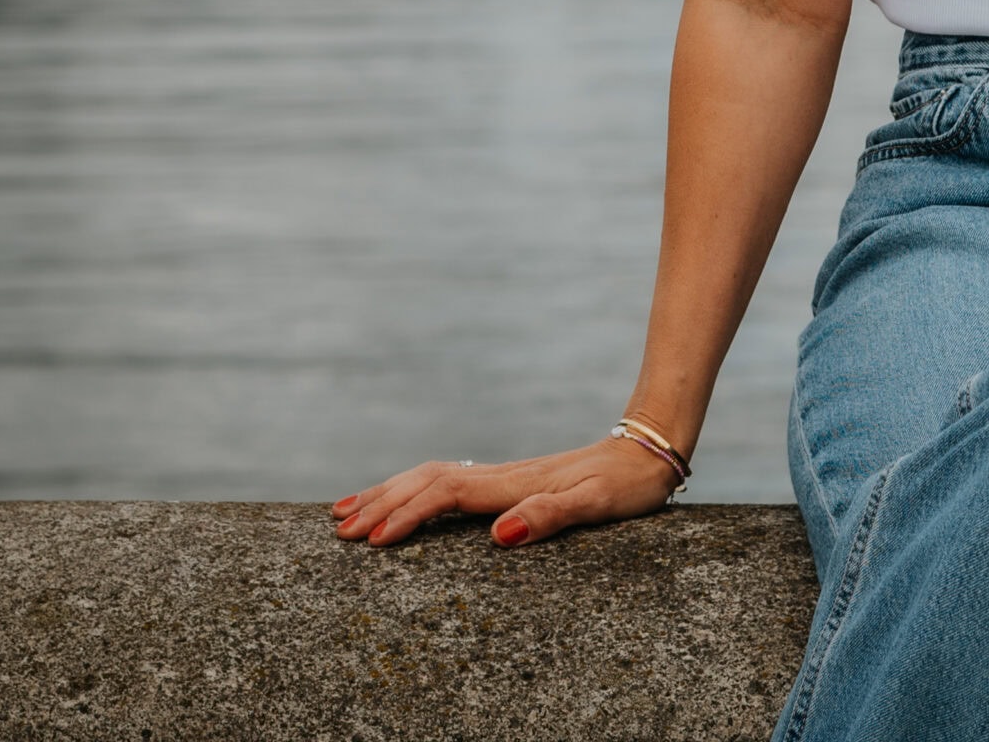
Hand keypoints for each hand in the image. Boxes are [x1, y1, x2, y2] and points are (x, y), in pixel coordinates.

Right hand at [331, 434, 681, 547]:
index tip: (374, 539)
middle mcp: (502, 476)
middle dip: (382, 501)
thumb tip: (498, 536)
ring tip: (347, 510)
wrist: (649, 448)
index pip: (447, 494)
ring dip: (389, 492)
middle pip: (427, 481)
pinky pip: (449, 483)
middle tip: (339, 528)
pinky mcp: (510, 482)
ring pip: (433, 477)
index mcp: (515, 484)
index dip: (409, 514)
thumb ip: (550, 517)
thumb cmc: (627, 484)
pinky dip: (414, 490)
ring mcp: (504, 477)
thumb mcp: (598, 504)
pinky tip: (402, 501)